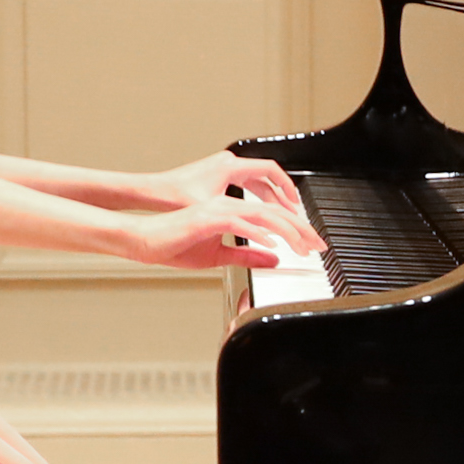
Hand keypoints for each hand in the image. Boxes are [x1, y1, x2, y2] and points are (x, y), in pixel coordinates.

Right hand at [122, 188, 324, 270]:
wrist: (145, 243)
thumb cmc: (174, 246)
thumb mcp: (219, 256)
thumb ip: (247, 254)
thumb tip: (273, 258)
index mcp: (232, 211)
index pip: (272, 217)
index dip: (296, 229)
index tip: (313, 244)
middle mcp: (228, 205)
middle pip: (274, 213)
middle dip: (300, 229)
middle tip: (318, 245)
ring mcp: (218, 209)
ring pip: (262, 215)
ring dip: (286, 230)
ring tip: (302, 245)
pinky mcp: (207, 217)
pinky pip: (239, 222)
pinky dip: (258, 232)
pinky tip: (273, 243)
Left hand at [154, 149, 306, 215]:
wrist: (153, 191)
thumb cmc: (173, 197)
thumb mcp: (212, 214)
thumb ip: (240, 224)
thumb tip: (263, 241)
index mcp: (230, 167)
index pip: (270, 171)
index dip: (287, 187)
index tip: (296, 203)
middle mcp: (228, 163)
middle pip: (267, 176)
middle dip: (283, 196)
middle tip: (295, 212)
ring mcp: (222, 167)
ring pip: (256, 181)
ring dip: (271, 197)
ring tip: (283, 214)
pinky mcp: (217, 174)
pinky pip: (245, 183)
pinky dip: (256, 196)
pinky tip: (261, 211)